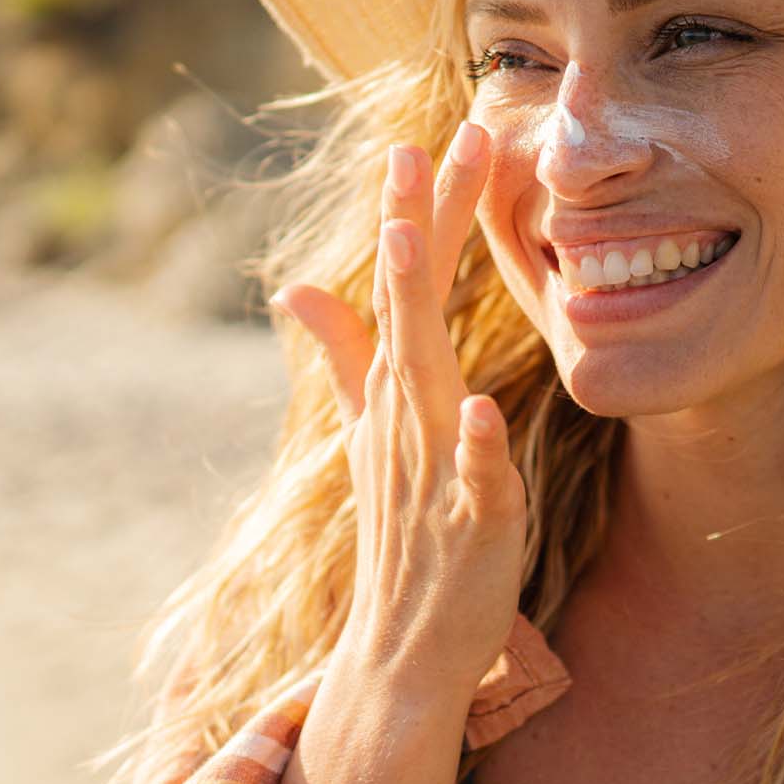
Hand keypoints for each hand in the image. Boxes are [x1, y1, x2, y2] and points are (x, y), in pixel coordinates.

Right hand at [273, 120, 529, 705]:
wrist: (403, 648)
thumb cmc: (403, 532)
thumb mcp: (372, 433)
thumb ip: (343, 357)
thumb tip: (299, 287)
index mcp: (395, 389)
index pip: (405, 285)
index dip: (417, 213)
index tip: (425, 134)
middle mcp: (406, 415)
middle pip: (409, 307)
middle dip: (416, 227)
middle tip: (424, 145)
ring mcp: (432, 466)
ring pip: (423, 379)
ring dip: (416, 314)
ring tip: (417, 247)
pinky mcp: (469, 522)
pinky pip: (471, 478)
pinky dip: (475, 447)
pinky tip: (484, 411)